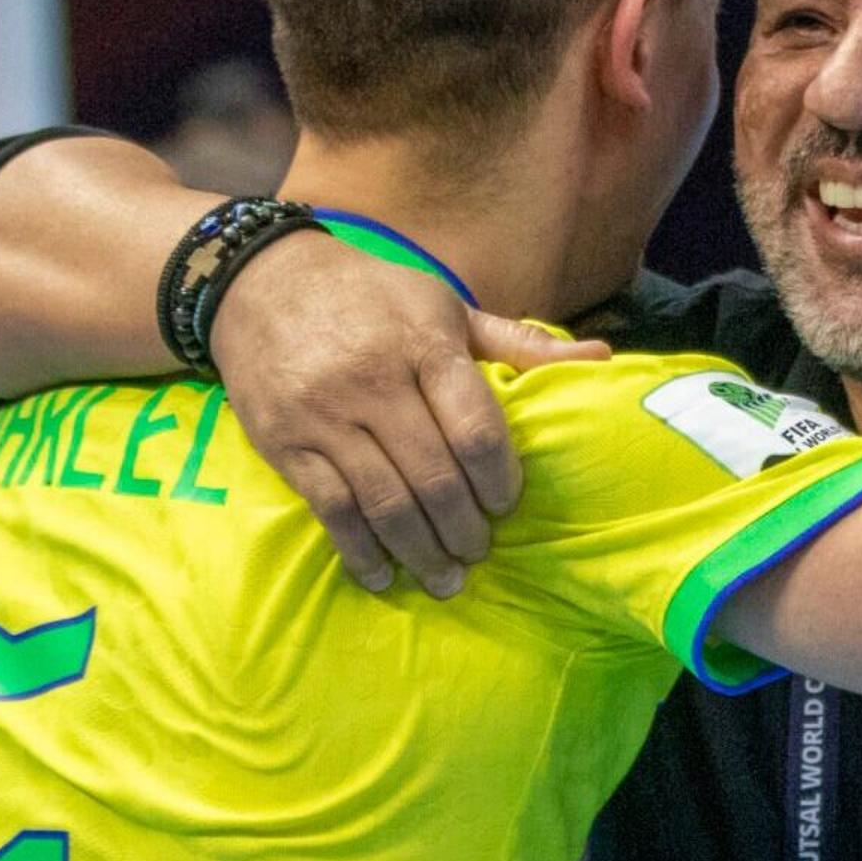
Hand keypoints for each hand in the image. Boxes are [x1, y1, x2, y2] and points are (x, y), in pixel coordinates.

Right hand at [209, 234, 604, 593]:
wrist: (260, 282)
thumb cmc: (373, 299)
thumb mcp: (447, 307)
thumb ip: (520, 344)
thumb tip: (601, 359)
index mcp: (425, 346)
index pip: (477, 429)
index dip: (501, 479)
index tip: (508, 504)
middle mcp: (375, 382)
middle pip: (435, 476)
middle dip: (465, 528)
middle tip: (478, 552)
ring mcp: (326, 416)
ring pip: (386, 501)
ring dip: (421, 550)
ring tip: (445, 578)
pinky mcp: (285, 443)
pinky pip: (331, 509)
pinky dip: (361, 550)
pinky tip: (383, 573)